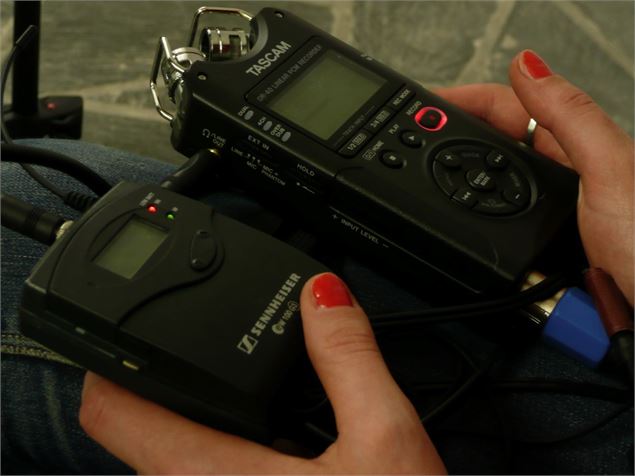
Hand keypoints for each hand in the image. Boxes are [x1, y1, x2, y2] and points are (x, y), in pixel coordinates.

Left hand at [80, 273, 445, 473]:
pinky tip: (273, 436)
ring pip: (169, 452)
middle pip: (139, 426)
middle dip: (169, 376)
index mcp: (207, 475)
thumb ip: (349, 359)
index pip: (108, 410)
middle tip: (213, 341)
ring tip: (249, 384)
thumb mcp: (385, 442)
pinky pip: (200, 474)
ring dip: (197, 411)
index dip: (107, 354)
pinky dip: (219, 441)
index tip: (127, 320)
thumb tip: (323, 295)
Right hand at [436, 50, 633, 304]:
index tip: (426, 106)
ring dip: (458, 186)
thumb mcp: (611, 172)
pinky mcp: (534, 258)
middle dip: (453, 139)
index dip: (467, 102)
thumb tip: (526, 65)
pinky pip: (493, 237)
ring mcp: (544, 220)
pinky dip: (471, 232)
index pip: (510, 110)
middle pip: (493, 148)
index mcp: (577, 148)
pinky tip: (456, 226)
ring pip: (489, 194)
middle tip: (412, 139)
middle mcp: (558, 180)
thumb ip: (571, 118)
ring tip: (422, 175)